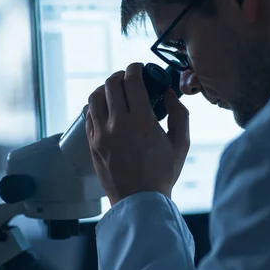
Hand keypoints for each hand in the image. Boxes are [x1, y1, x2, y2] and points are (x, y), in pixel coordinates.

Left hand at [85, 63, 189, 204]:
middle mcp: (118, 124)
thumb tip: (170, 94)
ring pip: (94, 97)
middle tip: (127, 78)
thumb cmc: (162, 175)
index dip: (135, 68)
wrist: (139, 201)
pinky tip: (105, 110)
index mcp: (141, 121)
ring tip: (113, 92)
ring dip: (105, 89)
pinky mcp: (91, 145)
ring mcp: (101, 135)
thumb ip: (180, 115)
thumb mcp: (181, 144)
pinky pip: (87, 115)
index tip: (138, 69)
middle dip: (120, 75)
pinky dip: (95, 107)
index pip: (132, 80)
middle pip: (110, 84)